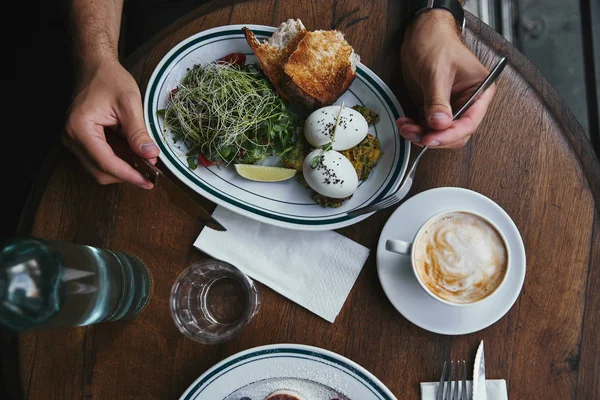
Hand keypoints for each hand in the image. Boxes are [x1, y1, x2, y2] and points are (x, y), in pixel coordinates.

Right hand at [64, 58, 159, 188]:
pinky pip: (99, 159)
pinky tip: (133, 155)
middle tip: (151, 173)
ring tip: (144, 162)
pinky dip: (117, 161)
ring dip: (122, 169)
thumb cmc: (109, 79)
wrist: (94, 66)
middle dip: (127, 175)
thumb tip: (150, 155)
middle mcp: (71, 138)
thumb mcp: (130, 103)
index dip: (129, 175)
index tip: (149, 182)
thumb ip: (139, 132)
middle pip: (100, 171)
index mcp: (81, 128)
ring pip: (99, 169)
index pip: (106, 163)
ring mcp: (73, 140)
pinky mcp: (80, 140)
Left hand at [399, 10, 496, 148]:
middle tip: (415, 134)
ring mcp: (450, 107)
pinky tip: (405, 123)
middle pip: (456, 133)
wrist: (420, 35)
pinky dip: (415, 129)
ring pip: (440, 133)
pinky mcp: (434, 109)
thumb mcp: (436, 72)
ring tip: (405, 127)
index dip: (451, 134)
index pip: (470, 122)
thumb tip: (440, 124)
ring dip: (421, 135)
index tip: (432, 138)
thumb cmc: (436, 44)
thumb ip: (438, 100)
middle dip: (434, 137)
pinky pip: (427, 128)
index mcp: (479, 91)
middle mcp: (467, 102)